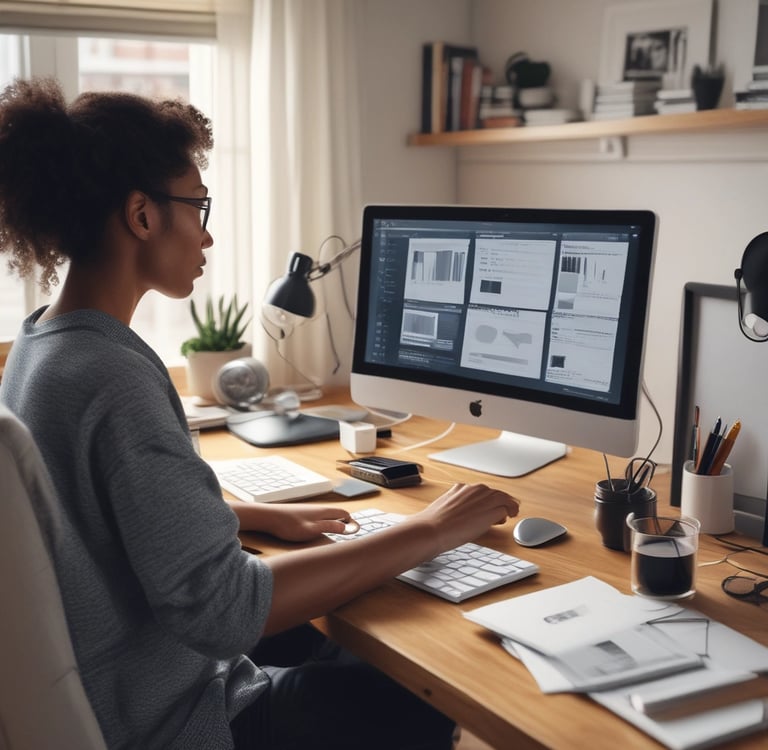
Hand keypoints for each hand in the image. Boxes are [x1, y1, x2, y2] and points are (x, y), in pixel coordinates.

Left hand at [231, 501, 353, 541]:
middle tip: (350, 531)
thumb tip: (346, 526)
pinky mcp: (300, 514)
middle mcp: (317, 509)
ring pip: (326, 515)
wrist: (268, 517)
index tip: (357, 530)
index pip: (343, 513)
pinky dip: (323, 523)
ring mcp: (308, 511)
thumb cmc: (289, 525)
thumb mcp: (312, 529)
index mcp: (323, 512)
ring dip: (334, 522)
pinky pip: (317, 518)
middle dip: (344, 522)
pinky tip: (318, 530)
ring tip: (337, 532)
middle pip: (336, 513)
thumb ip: (329, 527)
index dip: (351, 521)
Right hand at [408, 483, 518, 553]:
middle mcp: (474, 489)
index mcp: (461, 488)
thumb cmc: (434, 523)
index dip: (489, 499)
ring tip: (512, 512)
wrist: (432, 529)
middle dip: (501, 501)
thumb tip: (462, 514)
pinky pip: (507, 508)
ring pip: (503, 498)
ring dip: (508, 505)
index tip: (491, 505)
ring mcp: (484, 498)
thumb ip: (456, 506)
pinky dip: (511, 511)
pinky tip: (511, 516)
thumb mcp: (445, 508)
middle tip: (506, 510)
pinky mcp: (491, 510)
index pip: (482, 490)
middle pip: (495, 493)